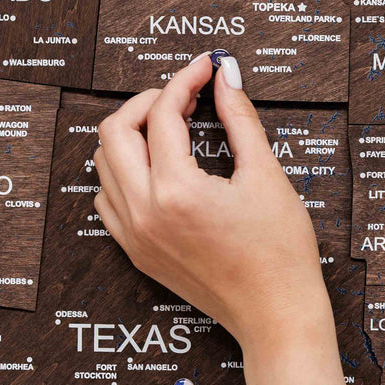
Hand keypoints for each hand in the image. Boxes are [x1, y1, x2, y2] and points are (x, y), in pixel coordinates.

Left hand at [93, 53, 334, 358]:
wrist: (276, 316)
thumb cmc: (280, 253)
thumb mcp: (265, 175)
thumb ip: (239, 118)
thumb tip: (225, 76)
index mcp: (176, 191)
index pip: (162, 113)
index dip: (185, 80)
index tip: (206, 68)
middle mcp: (144, 212)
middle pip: (115, 130)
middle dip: (148, 101)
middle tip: (184, 96)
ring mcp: (134, 235)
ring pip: (104, 163)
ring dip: (132, 135)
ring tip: (173, 128)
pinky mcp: (136, 251)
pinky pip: (107, 198)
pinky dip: (123, 172)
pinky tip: (158, 167)